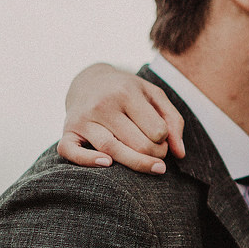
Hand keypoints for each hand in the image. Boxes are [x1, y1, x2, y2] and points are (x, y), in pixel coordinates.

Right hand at [57, 63, 185, 173]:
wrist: (89, 81)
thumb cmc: (127, 91)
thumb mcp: (153, 95)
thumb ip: (173, 120)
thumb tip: (180, 154)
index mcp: (126, 92)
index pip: (156, 130)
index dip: (165, 140)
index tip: (162, 139)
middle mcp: (103, 104)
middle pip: (138, 144)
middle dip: (155, 154)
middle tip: (158, 153)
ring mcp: (83, 119)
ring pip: (112, 150)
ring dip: (137, 164)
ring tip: (153, 167)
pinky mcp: (68, 131)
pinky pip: (72, 152)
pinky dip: (88, 161)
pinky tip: (107, 164)